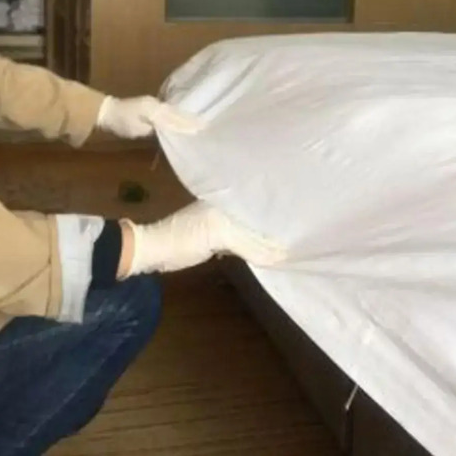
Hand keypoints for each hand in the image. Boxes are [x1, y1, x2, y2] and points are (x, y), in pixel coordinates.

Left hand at [97, 96, 205, 138]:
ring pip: (173, 111)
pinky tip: (183, 118)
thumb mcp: (135, 129)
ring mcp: (154, 103)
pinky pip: (168, 110)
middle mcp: (156, 104)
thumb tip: (165, 131)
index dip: (185, 125)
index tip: (198, 130)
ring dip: (185, 117)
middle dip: (189, 120)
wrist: (107, 112)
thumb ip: (152, 129)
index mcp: (153, 109)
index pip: (172, 119)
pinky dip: (177, 115)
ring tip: (198, 122)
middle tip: (204, 125)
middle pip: (175, 113)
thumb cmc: (120, 123)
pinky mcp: (151, 105)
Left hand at [119, 201, 286, 276]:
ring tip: (292, 240)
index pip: (259, 200)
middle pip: (257, 215)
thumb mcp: (218, 235)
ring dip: (266, 236)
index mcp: (227, 199)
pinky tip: (268, 251)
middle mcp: (227, 206)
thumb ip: (250, 243)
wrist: (153, 251)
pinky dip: (254, 246)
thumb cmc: (182, 237)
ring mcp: (221, 222)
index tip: (301, 214)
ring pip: (251, 228)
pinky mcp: (217, 237)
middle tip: (302, 229)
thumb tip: (282, 255)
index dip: (278, 207)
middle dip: (275, 222)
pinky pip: (243, 240)